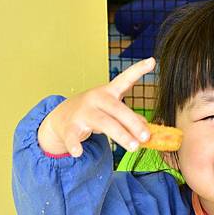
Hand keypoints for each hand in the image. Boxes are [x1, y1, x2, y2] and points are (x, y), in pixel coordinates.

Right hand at [38, 58, 155, 156]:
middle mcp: (96, 99)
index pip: (125, 79)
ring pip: (103, 122)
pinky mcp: (70, 126)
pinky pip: (73, 136)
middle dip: (133, 123)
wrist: (61, 116)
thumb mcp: (112, 111)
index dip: (138, 70)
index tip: (152, 61)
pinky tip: (78, 153)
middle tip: (146, 137)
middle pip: (118, 109)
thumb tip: (147, 127)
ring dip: (120, 135)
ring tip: (134, 147)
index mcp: (109, 92)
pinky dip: (75, 145)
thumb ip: (130, 117)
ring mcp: (83, 112)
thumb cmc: (93, 112)